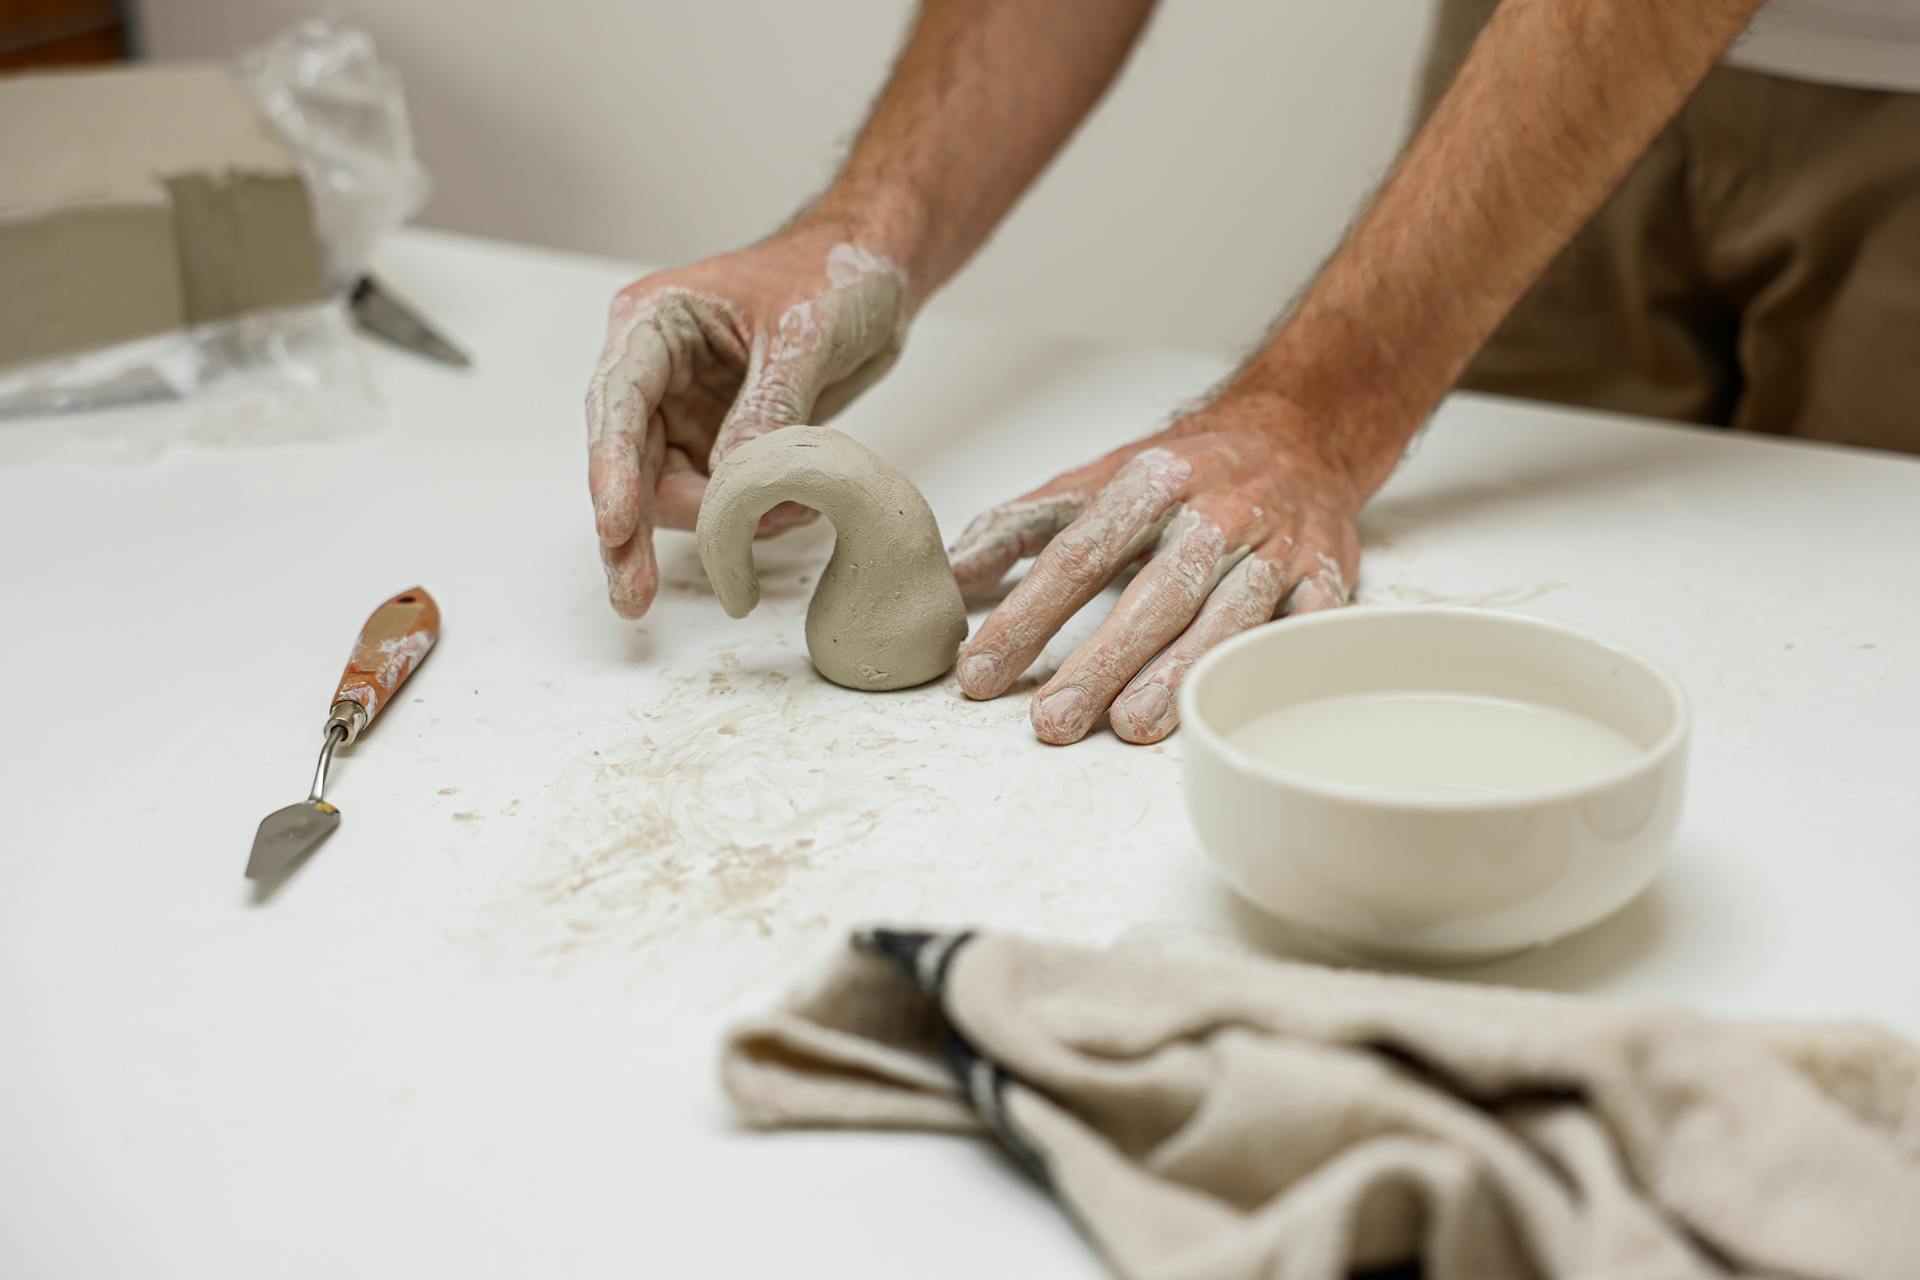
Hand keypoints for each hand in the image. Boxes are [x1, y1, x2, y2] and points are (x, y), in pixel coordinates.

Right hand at [586, 220, 908, 618]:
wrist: (875, 277)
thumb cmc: (833, 274)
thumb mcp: (804, 334)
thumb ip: (768, 405)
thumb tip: (733, 479)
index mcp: (654, 324)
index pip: (617, 404)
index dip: (612, 470)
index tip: (616, 526)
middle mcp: (657, 374)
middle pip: (627, 466)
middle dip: (631, 533)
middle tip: (634, 596)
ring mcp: (687, 412)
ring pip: (670, 493)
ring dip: (716, 525)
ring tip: (783, 519)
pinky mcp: (721, 442)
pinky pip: (719, 499)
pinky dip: (748, 519)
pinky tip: (789, 514)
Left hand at [948, 393, 1361, 744]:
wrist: (1300, 432)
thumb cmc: (1186, 473)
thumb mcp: (1096, 482)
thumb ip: (1020, 527)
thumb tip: (952, 574)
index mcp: (1152, 483)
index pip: (1078, 555)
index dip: (1027, 616)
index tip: (981, 672)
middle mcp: (1216, 512)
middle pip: (1154, 594)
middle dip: (1102, 661)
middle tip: (1053, 720)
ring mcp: (1275, 547)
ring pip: (1228, 617)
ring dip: (1179, 676)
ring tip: (1130, 726)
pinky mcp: (1325, 578)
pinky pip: (1302, 628)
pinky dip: (1270, 667)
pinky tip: (1234, 709)